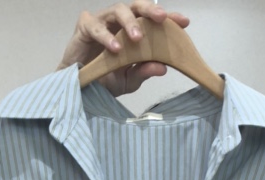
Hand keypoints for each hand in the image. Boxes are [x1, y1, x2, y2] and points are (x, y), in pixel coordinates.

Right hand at [57, 2, 190, 95]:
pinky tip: (115, 48)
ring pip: (118, 10)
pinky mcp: (85, 26)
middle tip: (162, 18)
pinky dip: (106, 37)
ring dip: (129, 23)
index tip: (184, 22)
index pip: (152, 20)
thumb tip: (163, 68)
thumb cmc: (105, 77)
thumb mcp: (129, 79)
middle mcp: (119, 21)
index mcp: (133, 30)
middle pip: (137, 7)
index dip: (169, 18)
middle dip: (151, 10)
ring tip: (138, 38)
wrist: (80, 87)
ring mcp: (102, 21)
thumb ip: (144, 71)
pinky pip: (97, 27)